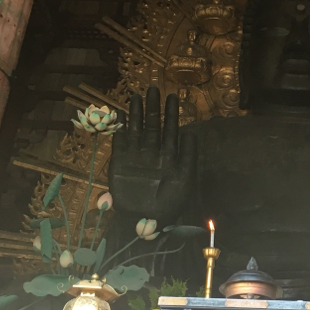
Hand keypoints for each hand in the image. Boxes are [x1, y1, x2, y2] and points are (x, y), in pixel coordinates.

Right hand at [109, 87, 191, 226]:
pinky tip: (121, 117)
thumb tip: (190, 133)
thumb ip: (188, 157)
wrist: (145, 222)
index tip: (173, 96)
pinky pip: (119, 144)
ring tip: (136, 95)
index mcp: (169, 157)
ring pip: (136, 130)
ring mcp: (136, 157)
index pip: (171, 130)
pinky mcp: (120, 164)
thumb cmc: (169, 205)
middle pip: (153, 126)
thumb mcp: (185, 181)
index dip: (172, 114)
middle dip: (153, 108)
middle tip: (154, 88)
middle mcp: (152, 154)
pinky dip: (120, 131)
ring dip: (136, 114)